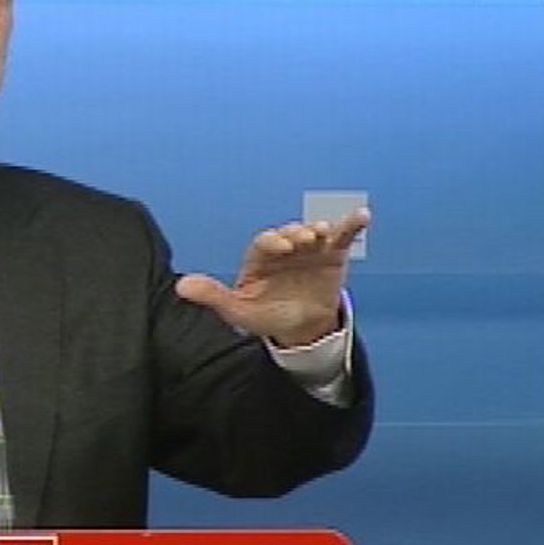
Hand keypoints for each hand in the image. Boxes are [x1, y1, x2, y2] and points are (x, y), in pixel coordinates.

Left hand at [175, 208, 369, 346]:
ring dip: (319, 229)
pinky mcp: (333, 254)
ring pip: (314, 232)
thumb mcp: (239, 311)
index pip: (264, 243)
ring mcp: (310, 249)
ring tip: (324, 232)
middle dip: (296, 233)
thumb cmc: (266, 315)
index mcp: (260, 258)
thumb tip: (181, 286)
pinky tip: (363, 215)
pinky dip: (352, 224)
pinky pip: (344, 236)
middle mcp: (285, 248)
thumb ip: (213, 296)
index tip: (281, 247)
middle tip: (303, 238)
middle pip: (290, 233)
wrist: (301, 329)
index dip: (272, 241)